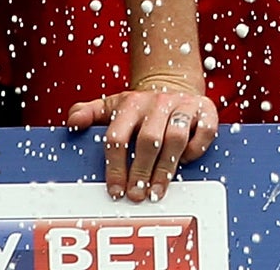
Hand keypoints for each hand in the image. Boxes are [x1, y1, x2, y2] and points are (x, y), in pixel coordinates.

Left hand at [66, 84, 218, 201]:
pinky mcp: (207, 108)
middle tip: (137, 196)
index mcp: (131, 104)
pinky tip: (186, 163)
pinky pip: (205, 131)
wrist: (172, 82)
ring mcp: (184, 104)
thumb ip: (87, 113)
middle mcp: (158, 102)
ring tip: (158, 191)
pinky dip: (197, 149)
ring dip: (166, 168)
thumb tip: (73, 124)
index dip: (116, 167)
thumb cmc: (138, 107)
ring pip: (176, 137)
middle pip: (148, 140)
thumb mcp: (111, 106)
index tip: (116, 191)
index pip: (118, 136)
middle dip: (141, 172)